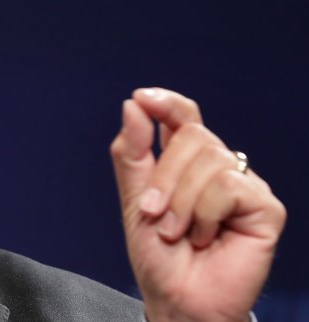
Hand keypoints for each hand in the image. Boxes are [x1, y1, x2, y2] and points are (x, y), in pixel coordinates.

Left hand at [110, 88, 285, 321]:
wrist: (178, 299)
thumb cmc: (159, 257)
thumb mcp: (134, 199)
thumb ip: (133, 153)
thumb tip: (133, 106)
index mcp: (187, 163)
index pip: (184, 117)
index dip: (167, 103)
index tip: (143, 98)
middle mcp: (219, 168)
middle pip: (191, 135)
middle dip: (163, 176)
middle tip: (153, 213)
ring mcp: (244, 186)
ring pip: (209, 159)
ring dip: (180, 201)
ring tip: (176, 233)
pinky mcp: (265, 207)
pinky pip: (228, 185)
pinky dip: (204, 213)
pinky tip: (205, 237)